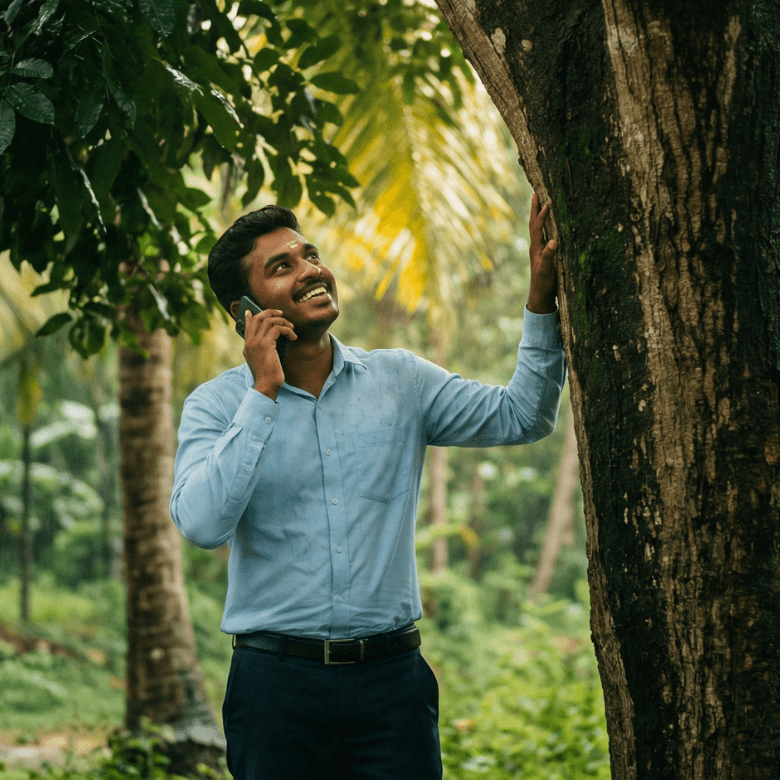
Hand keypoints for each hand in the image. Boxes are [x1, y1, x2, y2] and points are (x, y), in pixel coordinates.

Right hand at [243, 309, 296, 399]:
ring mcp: (256, 342)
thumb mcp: (262, 361)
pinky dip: (287, 330)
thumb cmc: (267, 376)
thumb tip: (272, 340)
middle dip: (271, 313)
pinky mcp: (266, 345)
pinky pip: (277, 328)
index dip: (253, 315)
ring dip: (283, 321)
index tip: (254, 310)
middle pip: (258, 318)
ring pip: (269, 320)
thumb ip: (263, 349)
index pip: (248, 325)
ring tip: (291, 328)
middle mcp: (250, 342)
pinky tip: (293, 337)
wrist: (266, 386)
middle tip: (282, 314)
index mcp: (247, 346)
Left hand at [526, 192, 557, 313]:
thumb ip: (549, 256)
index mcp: (536, 248)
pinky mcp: (543, 253)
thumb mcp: (547, 270)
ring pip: (537, 228)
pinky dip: (544, 225)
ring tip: (539, 203)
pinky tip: (548, 223)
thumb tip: (554, 241)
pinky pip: (542, 234)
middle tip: (535, 194)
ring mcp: (538, 250)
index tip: (546, 203)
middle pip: (533, 224)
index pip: (538, 227)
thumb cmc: (544, 283)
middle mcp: (535, 246)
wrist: (540, 295)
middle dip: (534, 209)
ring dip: (537, 215)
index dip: (541, 215)